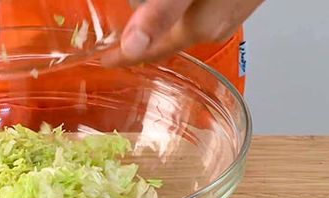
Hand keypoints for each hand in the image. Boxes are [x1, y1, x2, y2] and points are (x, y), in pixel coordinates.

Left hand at [104, 0, 264, 66]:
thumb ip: (161, 13)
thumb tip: (133, 45)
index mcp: (199, 28)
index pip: (150, 53)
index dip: (120, 57)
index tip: (99, 61)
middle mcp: (216, 27)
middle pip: (166, 43)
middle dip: (139, 44)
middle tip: (112, 44)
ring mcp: (230, 11)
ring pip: (184, 26)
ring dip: (160, 27)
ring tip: (137, 25)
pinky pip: (199, 11)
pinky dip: (180, 11)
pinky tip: (175, 4)